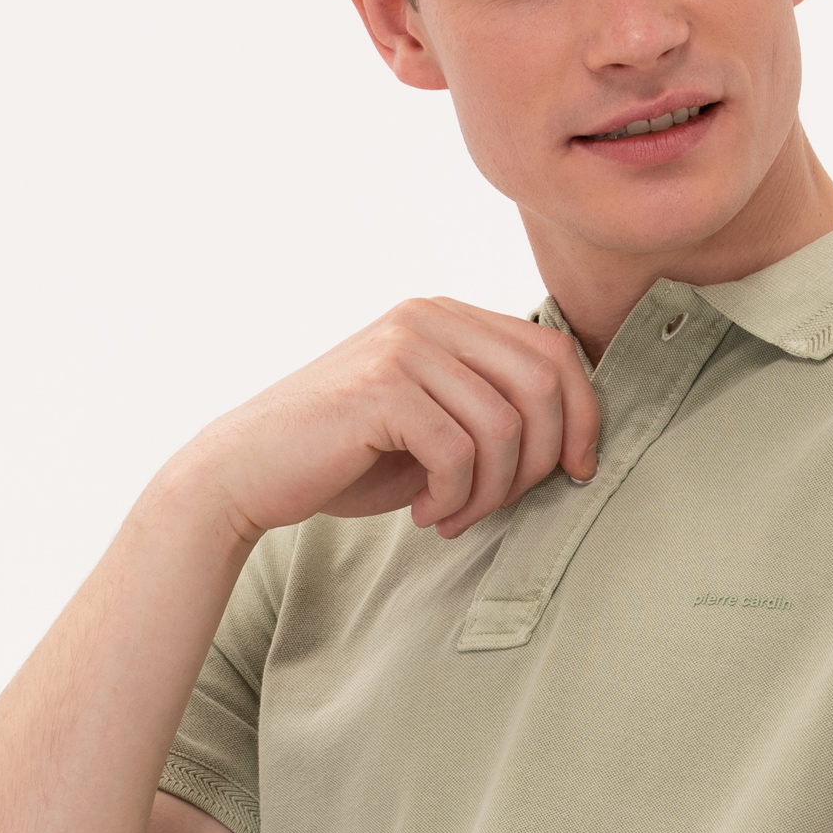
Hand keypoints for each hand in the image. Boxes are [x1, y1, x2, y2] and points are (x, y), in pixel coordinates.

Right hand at [179, 298, 600, 546]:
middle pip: (543, 382)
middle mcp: (429, 317)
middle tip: (501, 505)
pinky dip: (456, 496)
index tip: (578, 473)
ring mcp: (405, 346)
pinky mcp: (382, 387)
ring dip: (492, 490)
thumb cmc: (342, 459)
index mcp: (447, 317)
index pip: (553, 352)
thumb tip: (575, 441)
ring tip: (455, 516)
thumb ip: (490, 413)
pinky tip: (427, 514)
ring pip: (504, 425)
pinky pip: (459, 451)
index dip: (585, 416)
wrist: (247, 472)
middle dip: (542, 459)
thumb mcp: (430, 425)